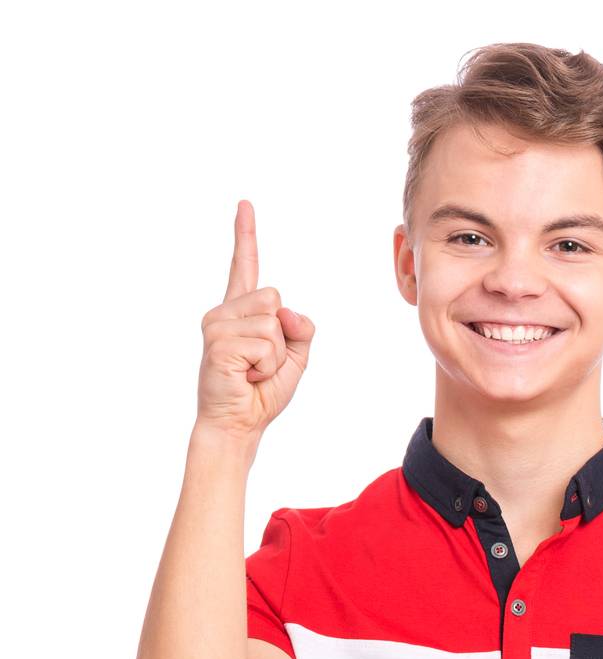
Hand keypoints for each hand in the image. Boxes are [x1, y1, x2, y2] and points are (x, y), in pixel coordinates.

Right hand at [196, 199, 314, 440]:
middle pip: (274, 299)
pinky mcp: (218, 344)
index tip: (245, 205)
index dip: (245, 235)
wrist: (237, 425)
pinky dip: (267, 367)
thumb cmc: (261, 394)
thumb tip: (287, 311)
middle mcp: (224, 313)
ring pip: (272, 323)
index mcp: (241, 312)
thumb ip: (300, 330)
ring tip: (253, 371)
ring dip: (275, 356)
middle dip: (282, 336)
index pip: (244, 267)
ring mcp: (217, 326)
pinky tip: (246, 376)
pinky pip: (265, 345)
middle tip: (261, 363)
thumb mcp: (295, 358)